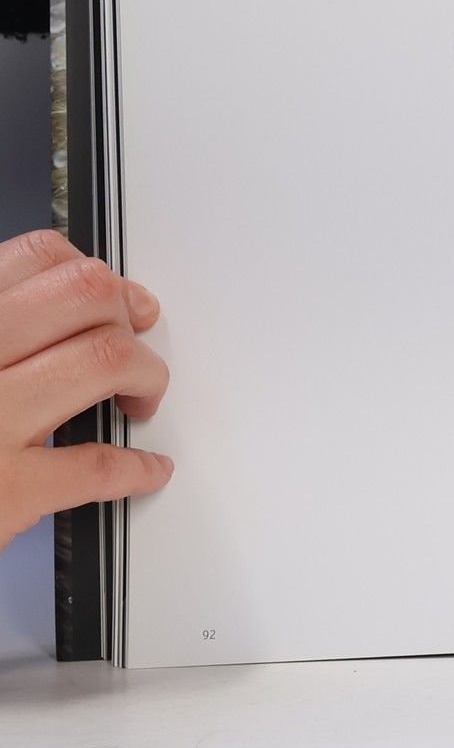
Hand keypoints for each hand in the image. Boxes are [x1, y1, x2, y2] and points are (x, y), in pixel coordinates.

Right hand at [0, 230, 171, 553]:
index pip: (37, 257)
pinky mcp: (5, 491)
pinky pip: (96, 465)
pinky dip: (136, 467)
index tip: (113, 297)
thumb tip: (66, 302)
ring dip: (145, 375)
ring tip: (137, 398)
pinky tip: (142, 469)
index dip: (93, 275)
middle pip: (84, 295)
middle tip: (132, 343)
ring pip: (104, 358)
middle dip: (125, 317)